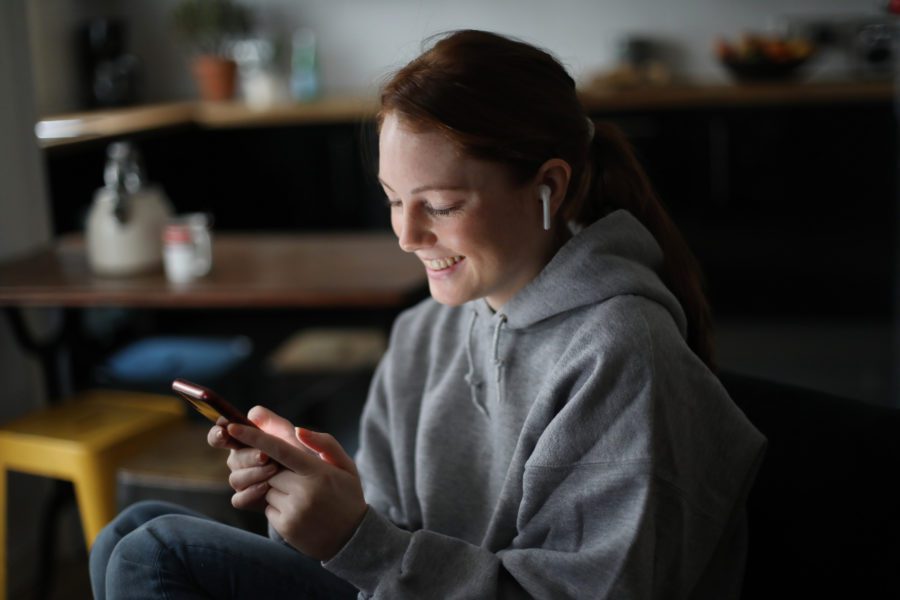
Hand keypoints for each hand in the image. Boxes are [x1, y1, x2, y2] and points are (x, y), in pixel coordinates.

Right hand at [207, 406, 303, 510]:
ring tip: (274, 471)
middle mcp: (242, 460)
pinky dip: (250, 493)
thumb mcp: (296, 438)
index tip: (225, 431)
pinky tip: (266, 488)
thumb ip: (278, 424)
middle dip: (247, 456)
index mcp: (249, 440)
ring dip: (253, 473)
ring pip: (235, 478)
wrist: (319, 488)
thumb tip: (254, 414)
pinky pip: (239, 499)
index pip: (222, 433)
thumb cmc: (309, 457)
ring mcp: (245, 481)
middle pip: (232, 458)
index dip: (218, 432)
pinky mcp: (249, 500)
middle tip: (265, 456)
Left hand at [227, 422, 367, 560]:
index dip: (255, 437)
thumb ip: (324, 443)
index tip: (232, 427)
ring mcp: (294, 510)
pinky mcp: (285, 526)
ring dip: (278, 489)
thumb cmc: (347, 495)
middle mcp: (305, 491)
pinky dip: (278, 506)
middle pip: (270, 470)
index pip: (280, 449)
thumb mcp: (346, 465)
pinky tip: (299, 511)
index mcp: (318, 471)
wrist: (352, 538)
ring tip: (303, 497)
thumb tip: (297, 430)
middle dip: (277, 469)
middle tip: (299, 478)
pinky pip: (268, 508)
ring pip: (267, 488)